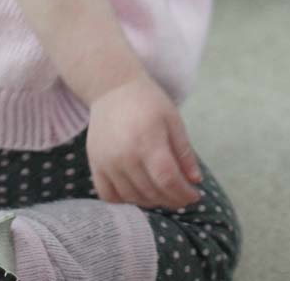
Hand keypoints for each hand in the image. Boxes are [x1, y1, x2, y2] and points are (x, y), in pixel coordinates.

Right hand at [86, 72, 202, 209]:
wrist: (112, 88)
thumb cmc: (147, 101)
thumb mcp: (172, 119)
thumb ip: (184, 151)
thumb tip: (194, 181)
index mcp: (148, 140)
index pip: (167, 179)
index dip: (182, 193)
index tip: (194, 195)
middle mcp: (125, 156)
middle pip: (151, 192)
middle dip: (172, 199)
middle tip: (182, 196)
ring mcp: (107, 163)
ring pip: (132, 198)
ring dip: (152, 202)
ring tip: (163, 194)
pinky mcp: (95, 165)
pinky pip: (109, 196)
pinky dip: (125, 201)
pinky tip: (138, 193)